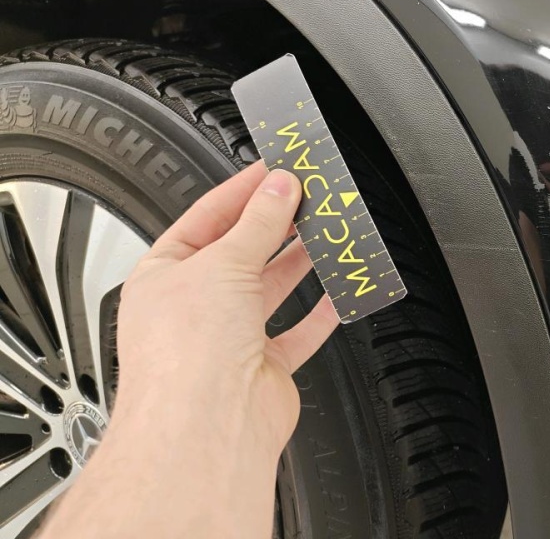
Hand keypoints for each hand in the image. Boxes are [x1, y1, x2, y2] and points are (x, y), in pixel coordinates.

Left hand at [114, 160, 338, 451]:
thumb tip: (279, 189)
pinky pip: (297, 332)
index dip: (243, 190)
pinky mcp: (262, 367)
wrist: (206, 427)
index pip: (207, 218)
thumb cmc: (185, 354)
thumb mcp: (223, 263)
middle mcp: (194, 306)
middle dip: (276, 222)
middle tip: (308, 195)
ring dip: (299, 260)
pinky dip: (319, 314)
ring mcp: (228, 338)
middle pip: (242, 251)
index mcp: (165, 275)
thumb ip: (259, 223)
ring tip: (325, 230)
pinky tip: (336, 294)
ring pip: (271, 288)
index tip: (275, 168)